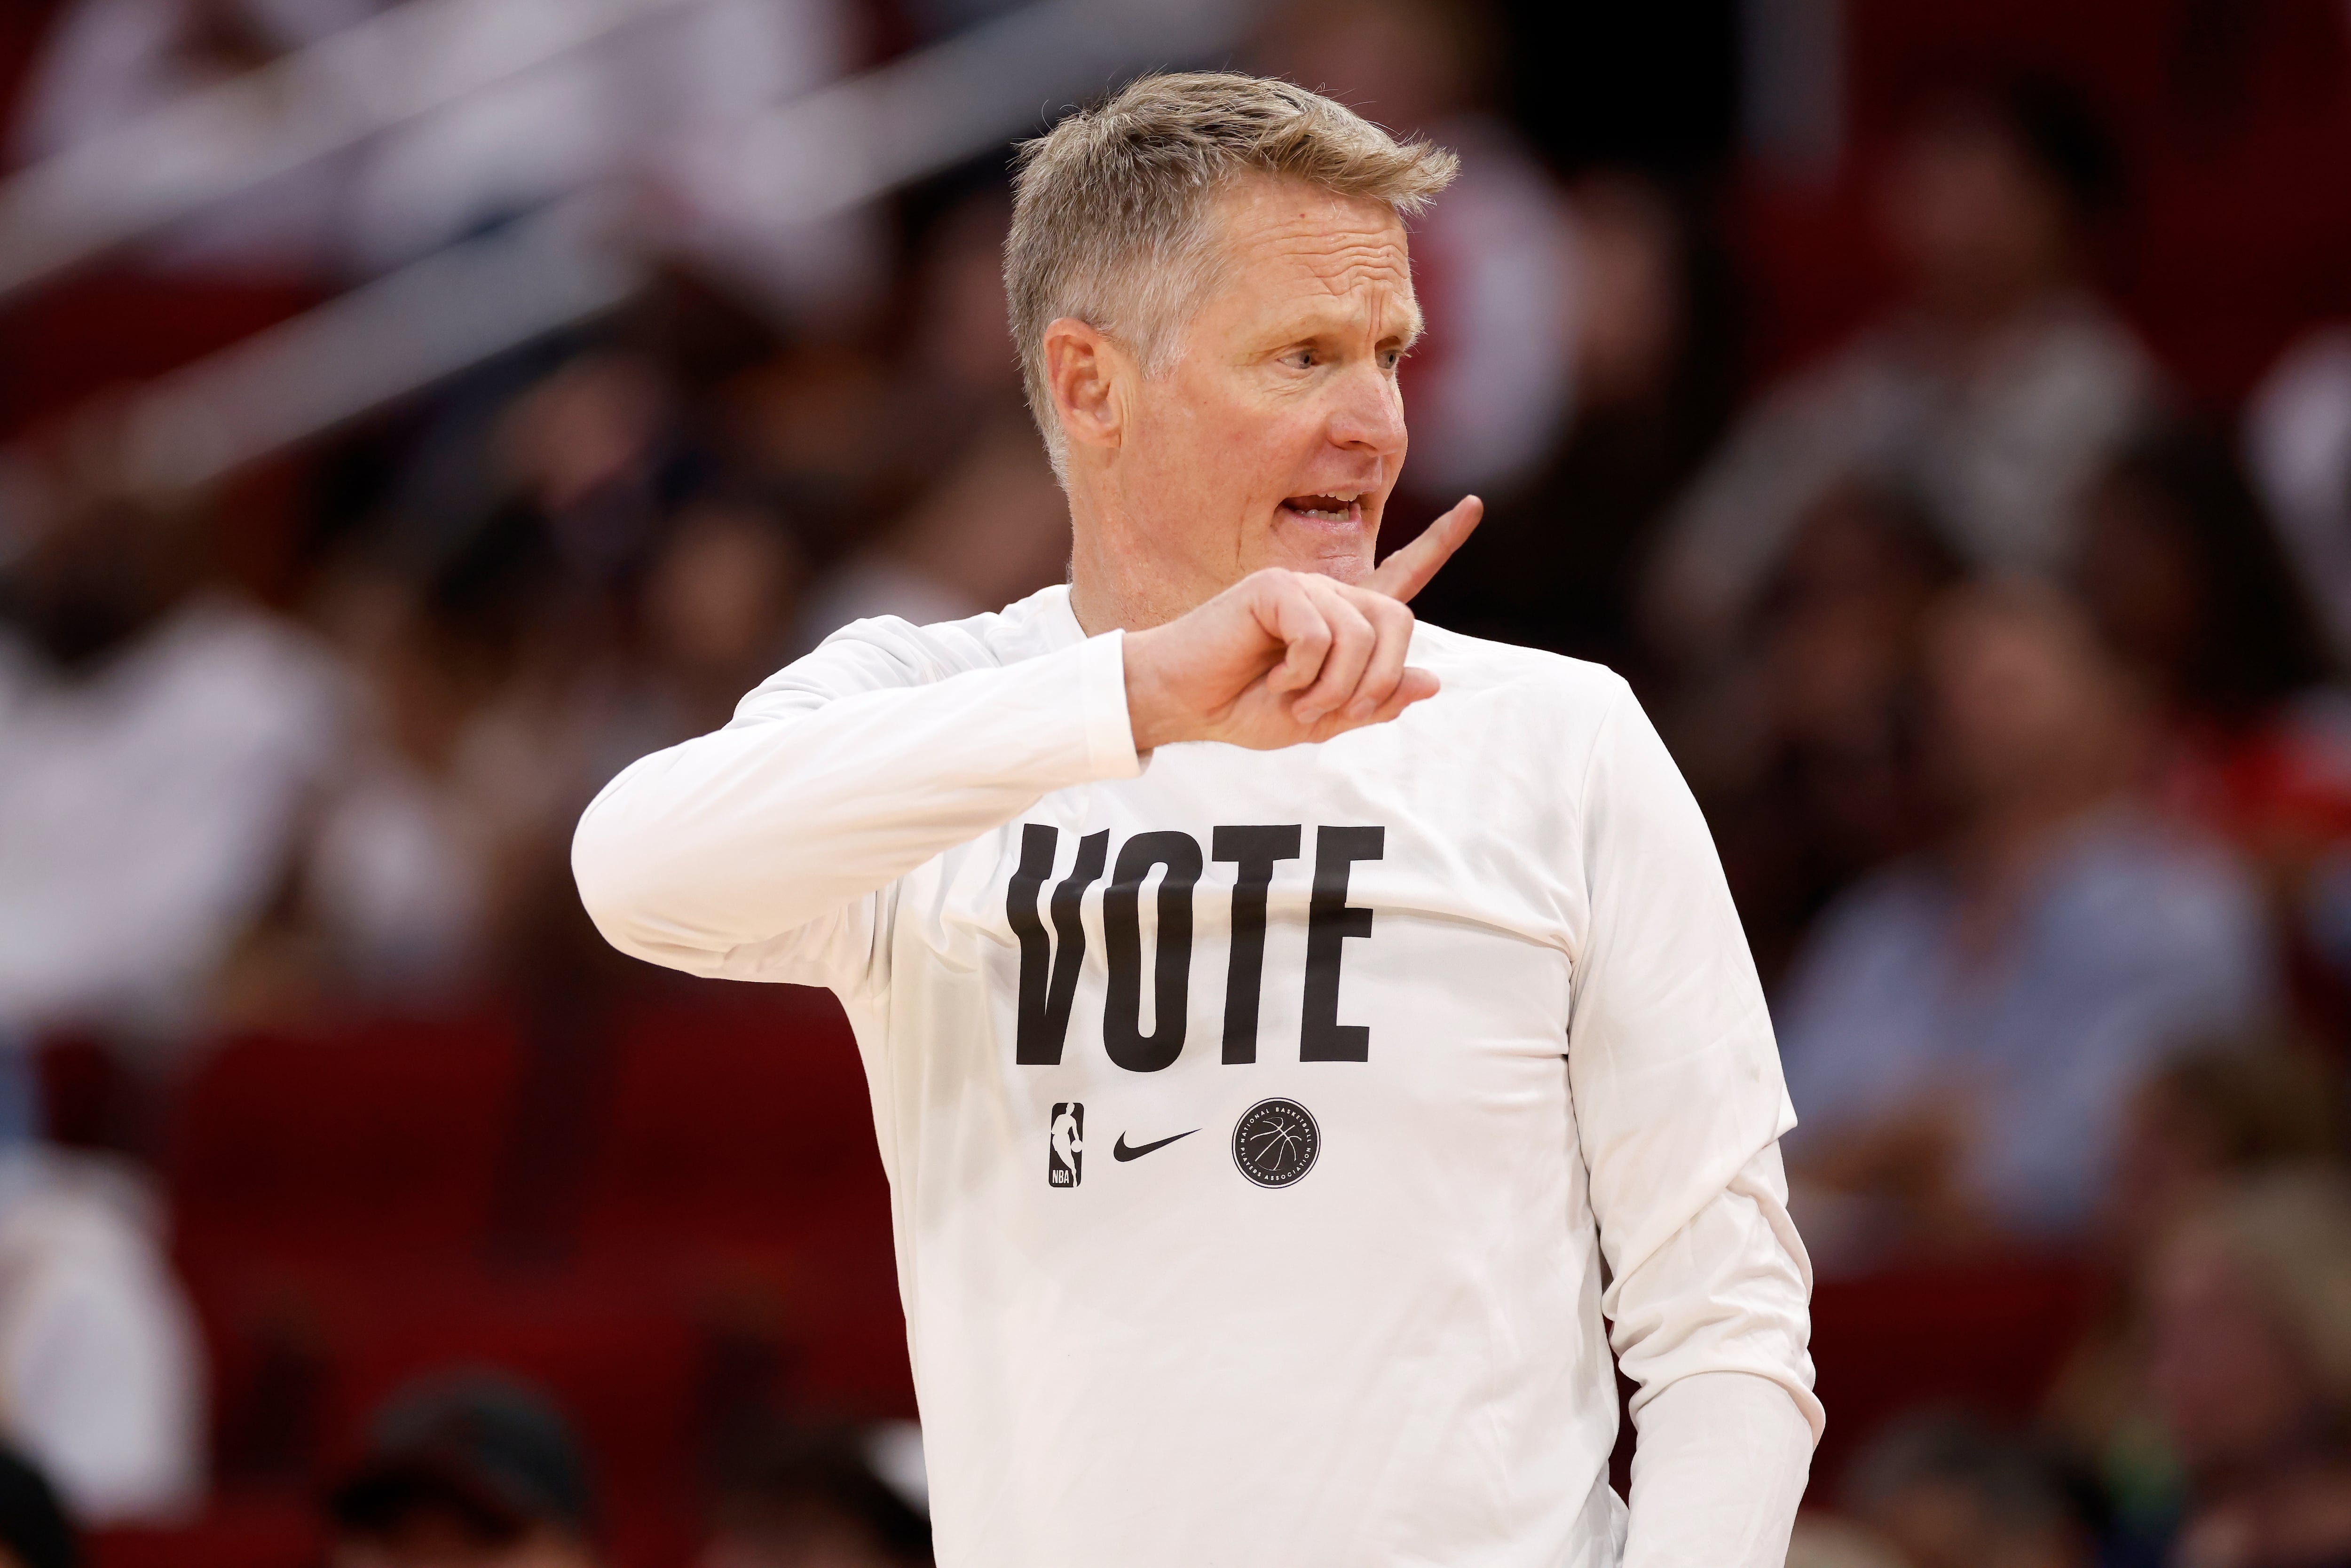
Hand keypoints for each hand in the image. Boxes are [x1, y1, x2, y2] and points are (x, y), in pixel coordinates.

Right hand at [1122, 496, 1482, 751]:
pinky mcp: (1274, 587)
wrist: (1182, 701)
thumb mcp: (1319, 719)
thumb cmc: (1240, 706)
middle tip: (1341, 712)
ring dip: (1334, 688)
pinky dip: (1302, 673)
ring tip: (1294, 702)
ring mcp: (1302, 585)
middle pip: (1399, 620)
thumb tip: (1433, 681)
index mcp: (1343, 622)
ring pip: (1360, 635)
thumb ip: (1373, 702)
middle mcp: (1329, 593)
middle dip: (1379, 679)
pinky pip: (1319, 633)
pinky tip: (1275, 679)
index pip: (1402, 576)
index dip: (1440, 542)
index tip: (1474, 506)